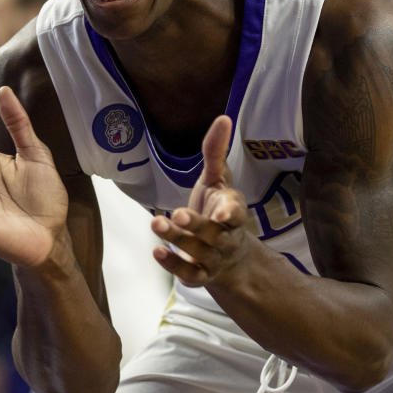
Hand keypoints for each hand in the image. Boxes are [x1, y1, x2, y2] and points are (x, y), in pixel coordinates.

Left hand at [151, 115, 252, 285]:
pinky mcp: (200, 274)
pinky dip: (173, 264)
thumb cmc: (219, 209)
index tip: (220, 214)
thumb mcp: (218, 180)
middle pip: (213, 234)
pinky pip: (188, 273)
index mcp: (234, 212)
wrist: (230, 255)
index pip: (236, 214)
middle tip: (175, 213)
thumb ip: (216, 152)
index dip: (230, 215)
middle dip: (194, 224)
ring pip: (198, 252)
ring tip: (156, 223)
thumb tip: (223, 118)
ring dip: (177, 239)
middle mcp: (226, 237)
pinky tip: (156, 251)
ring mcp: (214, 257)